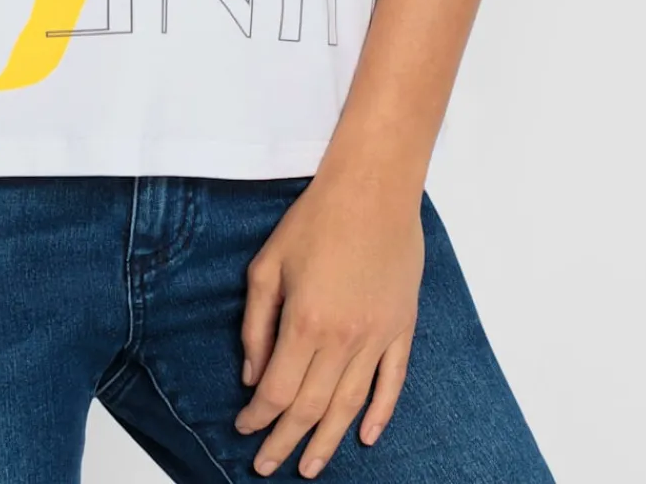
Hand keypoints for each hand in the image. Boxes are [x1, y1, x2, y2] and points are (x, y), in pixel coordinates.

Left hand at [234, 170, 423, 475]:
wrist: (373, 189)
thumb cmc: (315, 219)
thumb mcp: (267, 265)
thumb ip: (256, 325)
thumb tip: (252, 376)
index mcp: (305, 323)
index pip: (278, 392)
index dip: (258, 418)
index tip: (243, 429)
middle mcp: (344, 339)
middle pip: (312, 408)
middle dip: (286, 442)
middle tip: (267, 466)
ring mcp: (378, 337)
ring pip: (350, 405)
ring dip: (328, 441)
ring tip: (310, 466)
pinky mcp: (402, 328)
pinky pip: (392, 383)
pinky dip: (379, 414)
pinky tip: (365, 437)